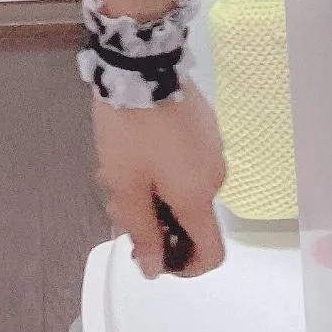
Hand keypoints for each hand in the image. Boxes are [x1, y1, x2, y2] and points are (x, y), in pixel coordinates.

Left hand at [91, 77, 227, 278]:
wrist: (141, 63)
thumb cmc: (131, 130)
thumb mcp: (126, 186)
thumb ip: (142, 232)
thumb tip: (156, 269)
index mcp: (199, 197)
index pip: (211, 252)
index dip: (185, 265)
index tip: (154, 254)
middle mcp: (215, 175)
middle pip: (191, 216)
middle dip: (155, 218)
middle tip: (116, 201)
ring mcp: (213, 145)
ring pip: (185, 185)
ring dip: (155, 188)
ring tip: (117, 166)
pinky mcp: (204, 121)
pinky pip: (186, 158)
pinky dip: (163, 163)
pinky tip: (135, 143)